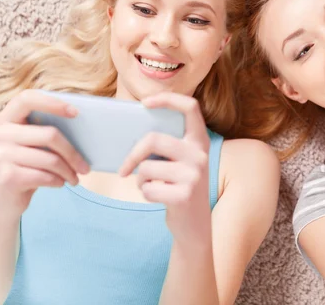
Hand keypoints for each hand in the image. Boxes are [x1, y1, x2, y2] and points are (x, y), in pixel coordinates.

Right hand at [0, 90, 89, 219]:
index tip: (76, 112)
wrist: (3, 201)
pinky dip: (58, 181)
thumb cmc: (26, 167)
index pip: (27, 99)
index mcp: (6, 119)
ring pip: (51, 159)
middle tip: (86, 167)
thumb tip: (86, 129)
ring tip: (75, 178)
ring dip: (69, 171)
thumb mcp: (33, 146)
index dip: (52, 103)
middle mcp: (0, 134)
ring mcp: (0, 155)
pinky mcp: (7, 176)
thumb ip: (47, 132)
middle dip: (73, 153)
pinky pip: (45, 176)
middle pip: (50, 135)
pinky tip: (60, 183)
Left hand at [118, 92, 211, 242]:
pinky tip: (158, 198)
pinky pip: (147, 188)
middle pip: (154, 139)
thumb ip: (166, 146)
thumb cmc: (179, 187)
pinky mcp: (184, 195)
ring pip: (146, 167)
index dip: (167, 99)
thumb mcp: (180, 162)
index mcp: (199, 141)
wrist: (195, 225)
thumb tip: (131, 129)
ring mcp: (194, 175)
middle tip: (124, 169)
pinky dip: (146, 194)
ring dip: (140, 180)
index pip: (190, 107)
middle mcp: (200, 154)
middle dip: (133, 154)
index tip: (144, 103)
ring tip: (151, 186)